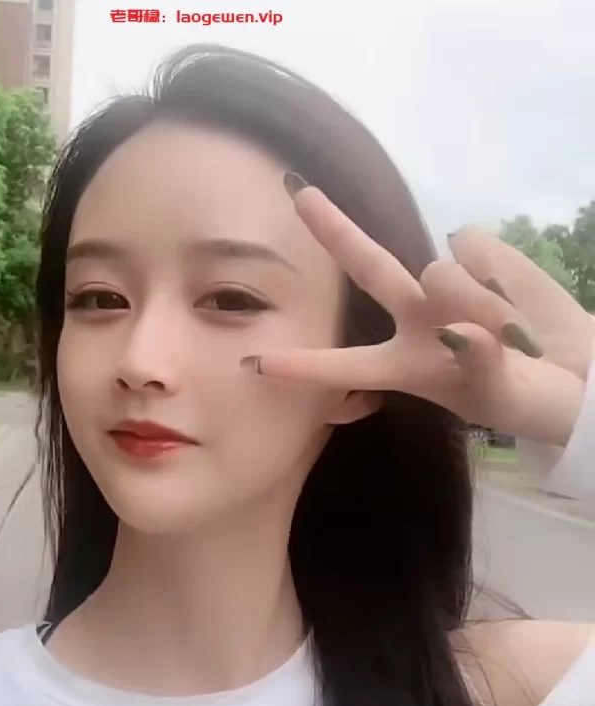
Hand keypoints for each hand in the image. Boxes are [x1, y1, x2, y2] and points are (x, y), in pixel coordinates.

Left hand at [248, 183, 594, 446]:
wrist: (574, 374)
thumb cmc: (525, 398)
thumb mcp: (500, 395)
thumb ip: (478, 365)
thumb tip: (461, 330)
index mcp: (406, 365)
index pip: (346, 365)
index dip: (303, 366)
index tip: (255, 365)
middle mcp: (417, 319)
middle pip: (370, 267)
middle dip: (335, 230)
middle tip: (298, 193)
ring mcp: (448, 286)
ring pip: (442, 273)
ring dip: (477, 303)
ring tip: (510, 332)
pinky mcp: (484, 256)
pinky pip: (480, 250)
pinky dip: (502, 274)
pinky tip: (516, 297)